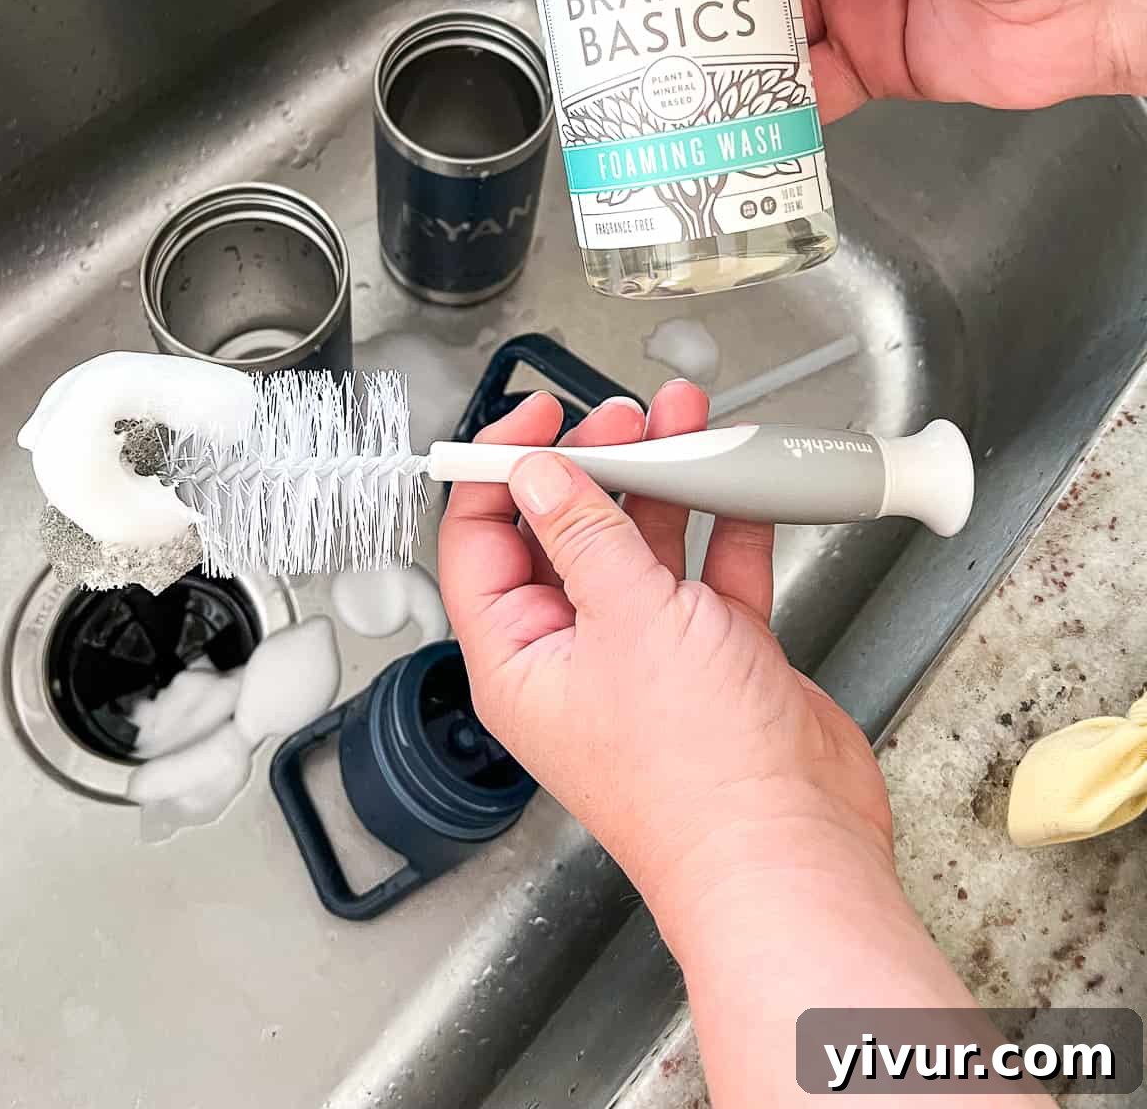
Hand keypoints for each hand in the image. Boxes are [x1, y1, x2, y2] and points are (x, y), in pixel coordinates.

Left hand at [437, 382, 894, 939]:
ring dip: (662, 481)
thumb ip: (584, 536)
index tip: (537, 418)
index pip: (479, 542)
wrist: (792, 852)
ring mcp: (650, 654)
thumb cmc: (696, 781)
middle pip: (563, 533)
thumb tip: (539, 477)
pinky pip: (709, 571)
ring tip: (682, 422)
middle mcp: (578, 654)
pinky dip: (723, 525)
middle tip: (623, 418)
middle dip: (594, 464)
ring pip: (641, 544)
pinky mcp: (715, 655)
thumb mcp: (626, 623)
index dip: (498, 469)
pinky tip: (735, 483)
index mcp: (520, 659)